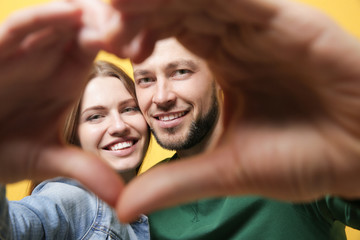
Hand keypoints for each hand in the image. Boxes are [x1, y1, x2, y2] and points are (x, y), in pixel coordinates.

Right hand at [0, 1, 123, 206]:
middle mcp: (51, 59)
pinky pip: (21, 26)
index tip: (143, 47)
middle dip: (111, 20)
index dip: (126, 40)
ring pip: (59, 18)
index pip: (105, 44)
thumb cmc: (5, 149)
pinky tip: (71, 13)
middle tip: (135, 23)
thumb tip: (120, 197)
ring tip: (110, 16)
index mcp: (71, 76)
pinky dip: (45, 17)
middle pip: (88, 23)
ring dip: (85, 14)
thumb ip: (84, 169)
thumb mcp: (48, 158)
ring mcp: (26, 52)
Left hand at [111, 0, 359, 220]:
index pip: (170, 31)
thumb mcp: (227, 170)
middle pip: (179, 6)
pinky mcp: (290, 20)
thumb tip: (124, 208)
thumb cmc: (304, 158)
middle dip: (138, 10)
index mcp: (226, 61)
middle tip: (100, 24)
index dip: (135, 32)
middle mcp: (241, 36)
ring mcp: (264, 24)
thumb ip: (175, 182)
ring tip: (117, 3)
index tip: (104, 46)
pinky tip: (165, 0)